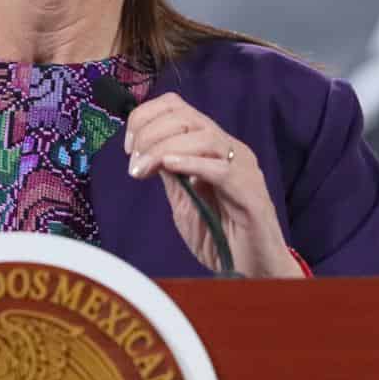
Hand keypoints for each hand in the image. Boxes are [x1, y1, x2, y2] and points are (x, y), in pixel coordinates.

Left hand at [123, 93, 300, 277]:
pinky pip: (222, 169)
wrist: (250, 272)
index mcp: (212, 147)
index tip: (128, 147)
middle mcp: (229, 150)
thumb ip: (169, 173)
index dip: (147, 118)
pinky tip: (170, 168)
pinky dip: (192, 163)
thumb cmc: (221, 237)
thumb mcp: (183, 199)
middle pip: (187, 116)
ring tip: (144, 170)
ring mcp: (243, 168)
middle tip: (133, 162)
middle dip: (151, 133)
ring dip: (165, 148)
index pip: (178, 108)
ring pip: (204, 137)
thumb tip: (143, 152)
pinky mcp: (250, 192)